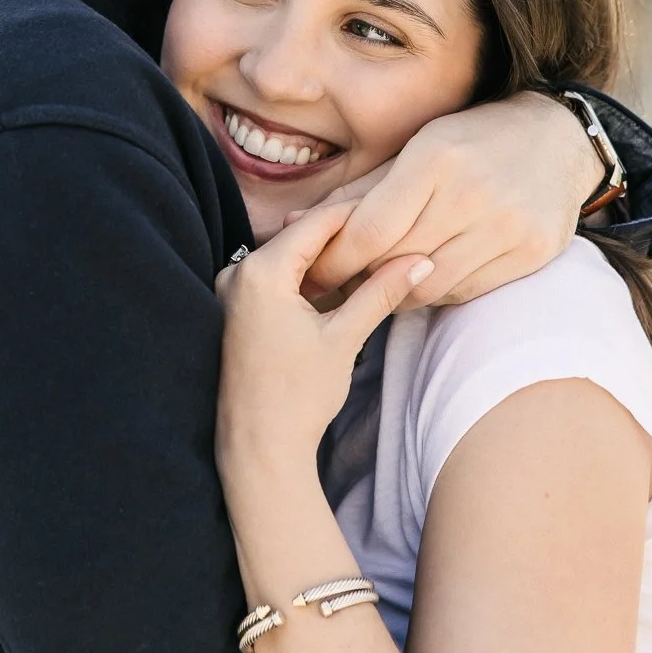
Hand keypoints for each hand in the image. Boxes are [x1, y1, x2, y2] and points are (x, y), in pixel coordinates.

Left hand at [215, 202, 432, 482]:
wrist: (257, 450)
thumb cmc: (297, 399)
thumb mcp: (344, 339)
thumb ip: (379, 291)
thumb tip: (420, 260)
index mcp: (260, 273)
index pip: (317, 222)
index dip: (359, 212)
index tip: (394, 202)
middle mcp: (236, 273)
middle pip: (301, 235)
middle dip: (346, 234)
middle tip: (391, 227)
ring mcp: (231, 292)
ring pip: (290, 256)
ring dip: (327, 256)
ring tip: (372, 254)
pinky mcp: (233, 310)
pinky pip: (276, 277)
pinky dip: (306, 277)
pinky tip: (338, 284)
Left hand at [302, 93, 601, 306]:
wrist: (557, 140)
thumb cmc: (471, 140)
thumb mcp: (414, 147)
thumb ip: (358, 191)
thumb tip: (294, 224)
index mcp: (437, 158)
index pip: (370, 230)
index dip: (335, 259)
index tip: (314, 270)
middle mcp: (474, 194)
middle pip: (395, 260)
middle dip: (356, 277)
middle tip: (333, 284)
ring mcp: (508, 227)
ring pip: (428, 285)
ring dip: (394, 290)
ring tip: (376, 282)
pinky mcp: (533, 254)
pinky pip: (465, 292)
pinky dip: (435, 290)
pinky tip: (423, 276)